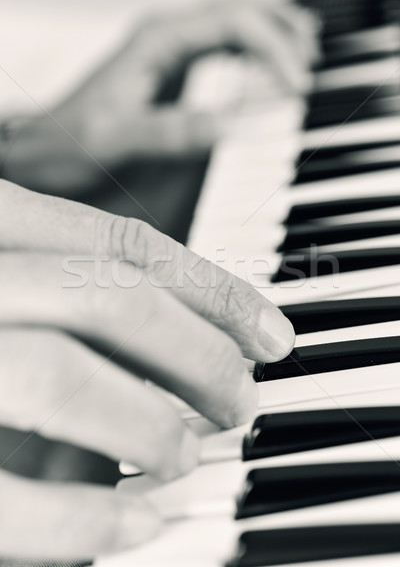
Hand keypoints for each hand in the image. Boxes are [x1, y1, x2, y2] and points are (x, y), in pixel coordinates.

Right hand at [0, 180, 294, 559]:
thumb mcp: (5, 274)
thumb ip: (65, 283)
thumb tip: (187, 326)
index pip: (122, 244)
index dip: (211, 288)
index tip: (270, 332)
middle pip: (109, 299)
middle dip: (198, 353)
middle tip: (242, 399)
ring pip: (58, 375)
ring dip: (147, 423)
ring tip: (191, 454)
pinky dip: (83, 516)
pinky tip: (140, 524)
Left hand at [2, 0, 318, 193]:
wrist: (45, 151)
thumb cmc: (73, 144)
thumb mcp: (116, 140)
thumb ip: (169, 132)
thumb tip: (228, 127)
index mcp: (157, 41)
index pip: (234, 22)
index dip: (274, 47)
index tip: (298, 85)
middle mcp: (167, 36)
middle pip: (240, 6)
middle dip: (284, 27)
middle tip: (311, 63)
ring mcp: (170, 50)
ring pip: (234, 19)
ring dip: (273, 31)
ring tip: (304, 55)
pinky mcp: (172, 70)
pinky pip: (222, 45)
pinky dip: (253, 50)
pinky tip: (266, 70)